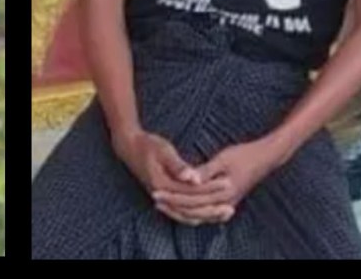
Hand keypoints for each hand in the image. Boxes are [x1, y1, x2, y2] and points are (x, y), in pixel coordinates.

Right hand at [112, 129, 231, 224]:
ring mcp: (161, 199)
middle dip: (212, 207)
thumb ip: (178, 166)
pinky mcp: (163, 198)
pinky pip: (181, 213)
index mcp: (162, 185)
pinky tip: (208, 212)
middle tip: (232, 206)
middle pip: (190, 208)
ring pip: (186, 215)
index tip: (228, 182)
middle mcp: (161, 196)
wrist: (128, 147)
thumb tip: (193, 178)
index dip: (211, 188)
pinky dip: (196, 215)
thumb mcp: (163, 150)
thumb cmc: (147, 145)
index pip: (192, 192)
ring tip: (225, 213)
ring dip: (206, 215)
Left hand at [152, 138, 279, 224]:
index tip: (155, 192)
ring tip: (163, 204)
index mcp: (224, 193)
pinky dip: (192, 212)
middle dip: (173, 206)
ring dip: (181, 211)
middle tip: (154, 198)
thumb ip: (206, 171)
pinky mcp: (227, 203)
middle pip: (193, 211)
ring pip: (199, 216)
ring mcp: (227, 205)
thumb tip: (190, 180)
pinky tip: (181, 207)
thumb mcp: (223, 159)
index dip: (172, 197)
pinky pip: (206, 214)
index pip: (191, 201)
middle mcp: (225, 204)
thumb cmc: (244, 154)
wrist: (265, 158)